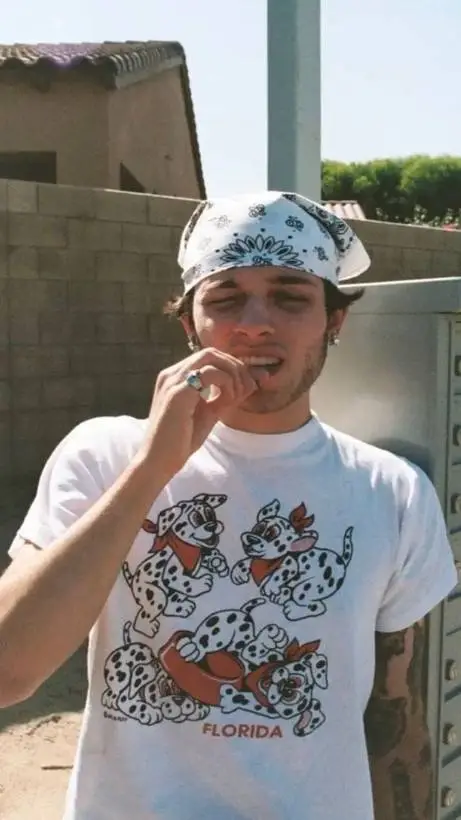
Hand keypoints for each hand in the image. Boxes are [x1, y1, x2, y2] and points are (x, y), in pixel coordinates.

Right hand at [139, 348, 256, 478]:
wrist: (158, 462)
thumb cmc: (180, 441)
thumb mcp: (208, 413)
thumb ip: (223, 397)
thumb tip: (247, 384)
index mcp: (175, 377)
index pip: (208, 357)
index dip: (231, 367)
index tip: (244, 386)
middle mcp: (171, 374)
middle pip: (211, 353)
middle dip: (234, 367)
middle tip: (245, 388)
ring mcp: (172, 381)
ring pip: (211, 358)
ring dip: (232, 374)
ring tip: (236, 396)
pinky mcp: (177, 393)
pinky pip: (210, 374)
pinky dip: (226, 383)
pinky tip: (228, 400)